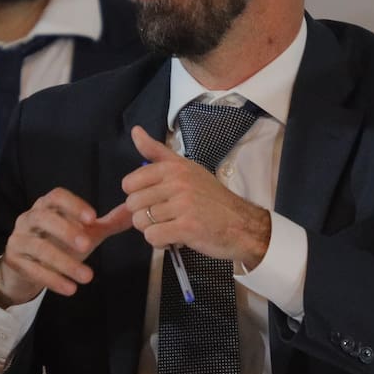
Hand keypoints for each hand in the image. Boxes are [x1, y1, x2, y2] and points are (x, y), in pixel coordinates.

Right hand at [0, 188, 133, 307]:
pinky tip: (70, 289)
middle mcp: (29, 218)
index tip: (93, 218)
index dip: (74, 205)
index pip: (56, 196)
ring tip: (87, 277)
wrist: (24, 267)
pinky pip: (31, 269)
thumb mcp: (83, 232)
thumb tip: (135, 211)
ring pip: (38, 247)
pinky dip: (52, 279)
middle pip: (43, 218)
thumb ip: (107, 223)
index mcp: (46, 206)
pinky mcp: (13, 261)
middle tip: (87, 246)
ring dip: (63, 262)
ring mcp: (19, 239)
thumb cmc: (58, 243)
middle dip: (65, 231)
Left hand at [122, 125, 270, 267]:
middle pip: (133, 204)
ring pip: (140, 222)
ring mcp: (183, 205)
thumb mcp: (186, 168)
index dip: (137, 196)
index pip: (130, 183)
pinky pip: (153, 237)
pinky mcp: (187, 227)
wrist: (243, 225)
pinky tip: (174, 237)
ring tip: (172, 226)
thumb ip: (156, 151)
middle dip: (144, 215)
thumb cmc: (211, 198)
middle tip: (165, 216)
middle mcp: (177, 183)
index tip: (155, 199)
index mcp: (173, 167)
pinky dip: (160, 242)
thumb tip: (135, 131)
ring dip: (152, 230)